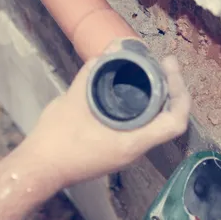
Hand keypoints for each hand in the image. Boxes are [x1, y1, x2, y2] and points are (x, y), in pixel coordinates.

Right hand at [22, 38, 191, 187]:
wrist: (39, 167)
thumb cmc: (56, 139)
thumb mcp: (71, 101)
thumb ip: (90, 75)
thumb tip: (107, 52)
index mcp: (131, 141)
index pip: (175, 122)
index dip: (181, 94)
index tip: (170, 68)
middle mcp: (134, 150)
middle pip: (167, 119)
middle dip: (170, 89)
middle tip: (162, 63)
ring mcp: (125, 152)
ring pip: (153, 123)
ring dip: (156, 98)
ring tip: (149, 72)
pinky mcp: (115, 150)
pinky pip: (138, 126)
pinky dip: (141, 107)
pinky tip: (129, 90)